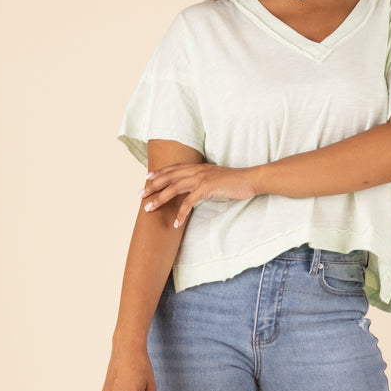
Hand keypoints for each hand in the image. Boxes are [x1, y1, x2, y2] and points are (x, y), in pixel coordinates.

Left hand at [140, 163, 257, 229]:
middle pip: (168, 177)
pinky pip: (189, 202)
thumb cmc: (235, 182)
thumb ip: (203, 181)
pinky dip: (181, 213)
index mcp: (198, 167)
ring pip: (174, 188)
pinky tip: (176, 223)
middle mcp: (196, 170)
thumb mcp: (216, 179)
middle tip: (140, 195)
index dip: (159, 173)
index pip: (173, 168)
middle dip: (153, 186)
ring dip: (160, 199)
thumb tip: (196, 189)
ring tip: (149, 209)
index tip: (147, 178)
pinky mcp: (207, 188)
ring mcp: (201, 178)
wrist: (250, 180)